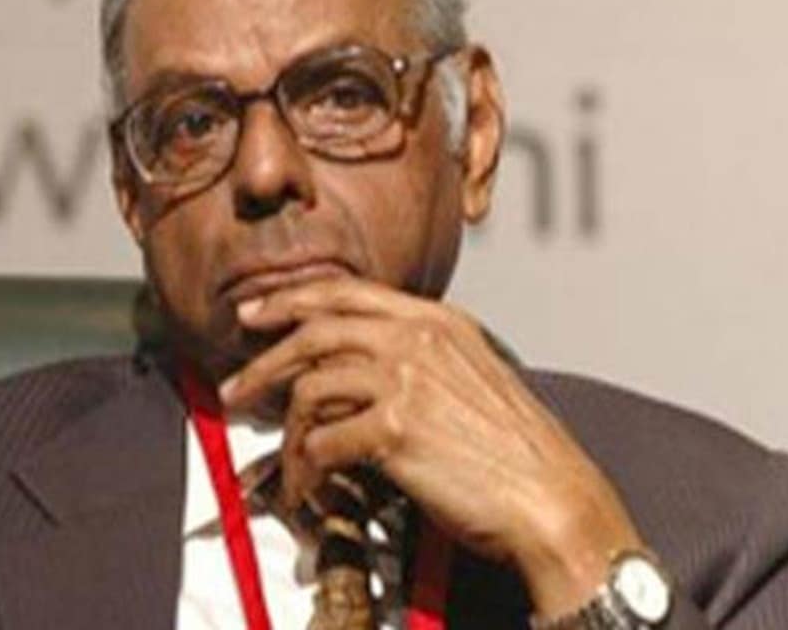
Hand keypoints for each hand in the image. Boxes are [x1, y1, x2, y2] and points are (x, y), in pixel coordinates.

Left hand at [219, 276, 644, 617]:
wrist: (551, 495)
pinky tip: (307, 488)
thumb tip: (353, 369)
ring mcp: (407, 379)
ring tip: (279, 458)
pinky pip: (322, 442)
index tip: (256, 315)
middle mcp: (419, 339)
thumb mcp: (473, 377)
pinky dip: (304, 469)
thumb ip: (419, 358)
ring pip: (310, 387)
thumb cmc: (516, 449)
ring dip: (283, 428)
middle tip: (236, 388)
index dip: (292, 301)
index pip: (347, 293)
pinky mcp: (396, 428)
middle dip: (265, 361)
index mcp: (438, 321)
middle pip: (316, 331)